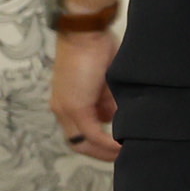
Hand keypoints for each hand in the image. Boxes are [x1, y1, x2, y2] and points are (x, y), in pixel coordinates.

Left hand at [53, 24, 117, 161]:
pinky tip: (122, 146)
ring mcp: (66, 108)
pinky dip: (107, 142)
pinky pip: (91, 133)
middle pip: (78, 143)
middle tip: (122, 156)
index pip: (80, 132)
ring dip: (103, 151)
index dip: (97, 145)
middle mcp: (62, 108)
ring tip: (125, 153)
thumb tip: (117, 116)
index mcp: (69, 101)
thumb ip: (108, 101)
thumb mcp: (106, 81)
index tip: (118, 147)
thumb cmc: (97, 50)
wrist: (86, 34)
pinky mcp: (75, 106)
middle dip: (101, 153)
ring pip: (81, 142)